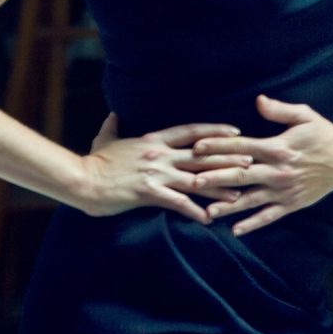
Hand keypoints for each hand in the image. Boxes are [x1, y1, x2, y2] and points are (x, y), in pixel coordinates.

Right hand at [80, 113, 252, 224]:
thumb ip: (113, 126)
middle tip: (250, 161)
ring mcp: (156, 173)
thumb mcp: (105, 138)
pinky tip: (208, 219)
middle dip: (227, 158)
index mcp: (154, 139)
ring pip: (195, 179)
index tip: (235, 132)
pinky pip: (177, 202)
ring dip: (218, 186)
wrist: (82, 178)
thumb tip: (113, 114)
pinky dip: (194, 211)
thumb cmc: (94, 160)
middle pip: (201, 154)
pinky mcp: (149, 192)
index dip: (215, 131)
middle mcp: (160, 154)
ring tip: (239, 194)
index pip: (191, 131)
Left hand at [190, 94, 332, 235]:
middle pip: (241, 174)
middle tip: (192, 182)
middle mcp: (278, 170)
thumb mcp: (305, 115)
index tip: (197, 147)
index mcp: (278, 147)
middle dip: (215, 178)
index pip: (242, 146)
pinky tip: (235, 230)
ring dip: (229, 205)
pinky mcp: (292, 204)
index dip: (218, 146)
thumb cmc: (323, 134)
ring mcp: (284, 190)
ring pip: (251, 199)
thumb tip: (258, 101)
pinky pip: (269, 216)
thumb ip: (279, 110)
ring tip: (207, 211)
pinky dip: (252, 224)